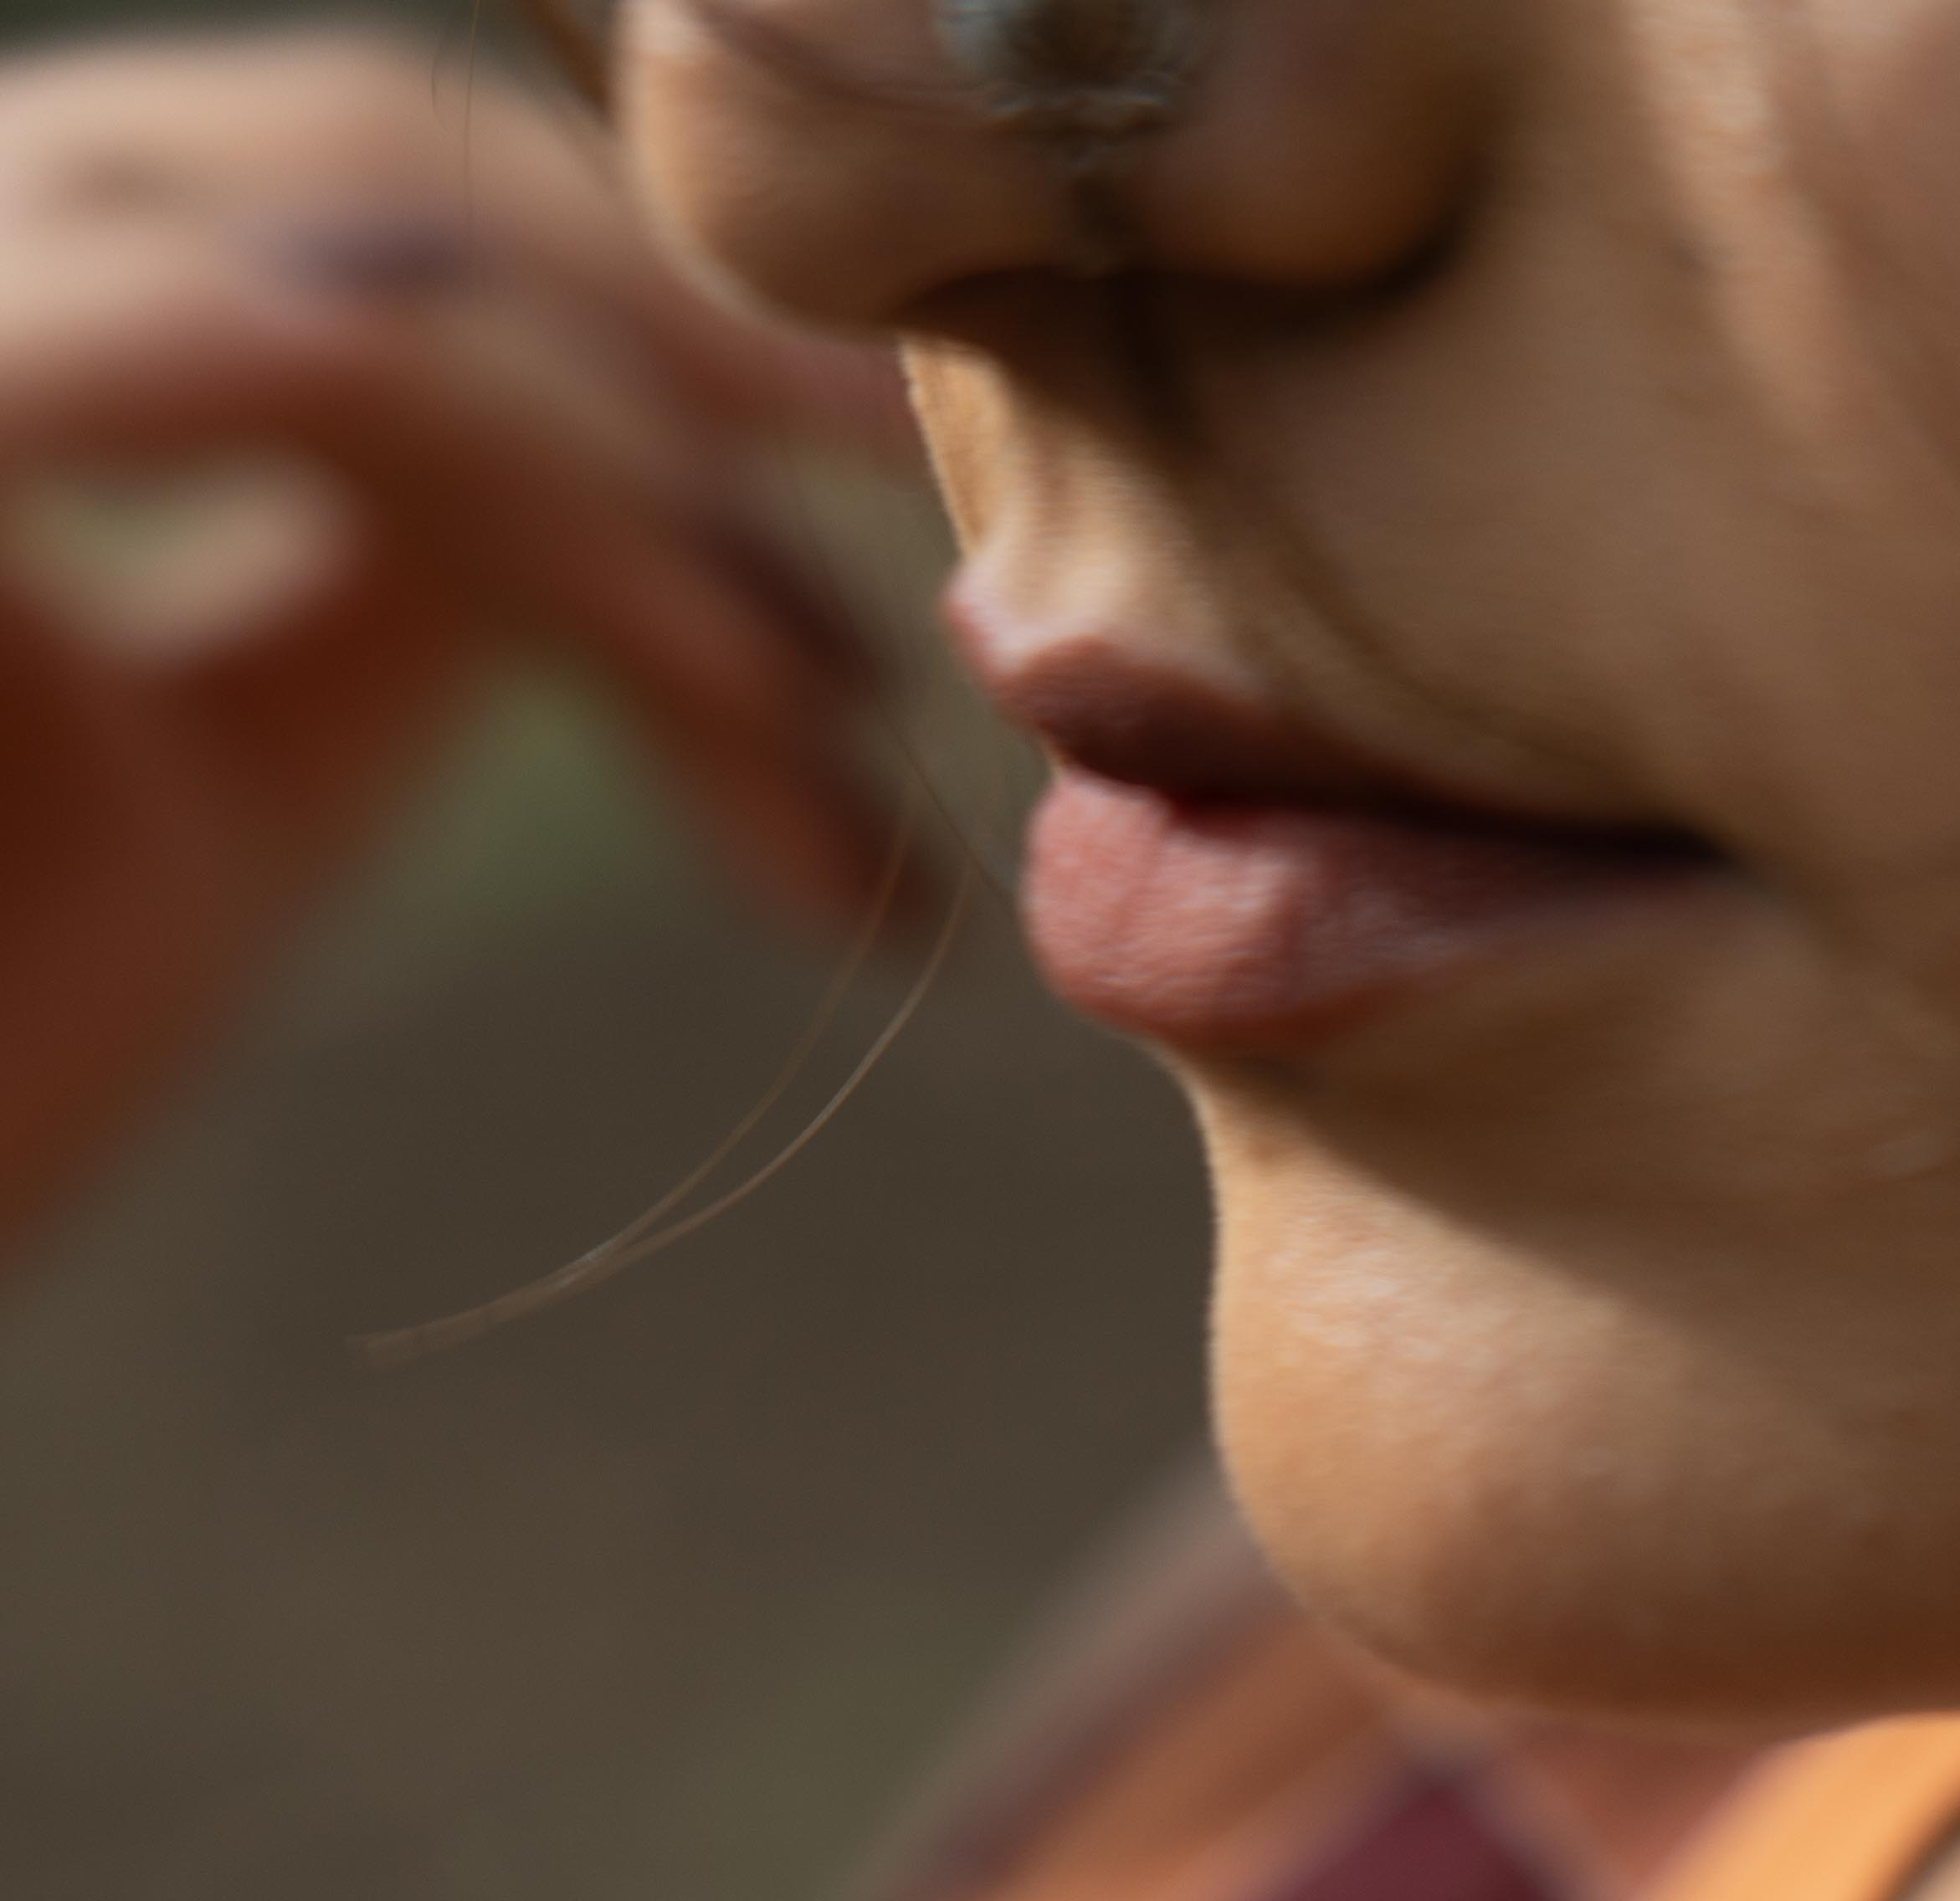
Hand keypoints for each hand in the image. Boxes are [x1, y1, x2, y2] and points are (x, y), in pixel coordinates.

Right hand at [0, 23, 910, 1250]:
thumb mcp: (225, 777)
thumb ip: (400, 574)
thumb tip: (645, 483)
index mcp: (11, 277)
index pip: (372, 207)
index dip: (656, 345)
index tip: (886, 551)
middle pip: (403, 184)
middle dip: (713, 372)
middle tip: (981, 566)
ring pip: (393, 260)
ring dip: (670, 484)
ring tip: (845, 712)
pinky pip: (315, 367)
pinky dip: (558, 515)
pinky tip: (742, 675)